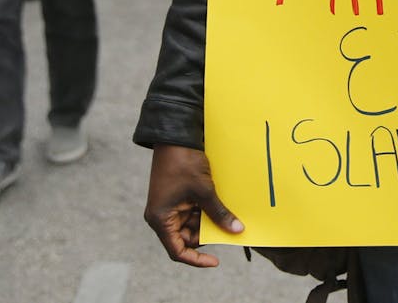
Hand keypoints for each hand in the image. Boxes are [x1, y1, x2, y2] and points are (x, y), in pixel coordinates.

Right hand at [144, 144, 242, 267]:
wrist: (176, 136)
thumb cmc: (183, 163)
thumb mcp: (204, 191)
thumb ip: (219, 213)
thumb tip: (236, 230)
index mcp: (161, 219)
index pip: (177, 250)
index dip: (196, 258)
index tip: (215, 261)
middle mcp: (163, 216)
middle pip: (187, 237)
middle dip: (207, 233)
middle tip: (229, 227)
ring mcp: (171, 206)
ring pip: (194, 223)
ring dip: (210, 219)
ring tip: (227, 212)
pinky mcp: (179, 197)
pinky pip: (195, 210)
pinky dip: (208, 209)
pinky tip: (223, 204)